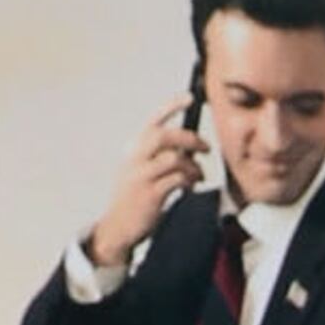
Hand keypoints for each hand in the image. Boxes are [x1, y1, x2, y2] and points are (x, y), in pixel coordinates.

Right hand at [89, 102, 202, 271]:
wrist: (118, 227)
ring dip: (193, 166)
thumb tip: (189, 150)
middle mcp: (135, 158)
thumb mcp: (141, 171)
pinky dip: (189, 181)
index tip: (190, 97)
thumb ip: (160, 157)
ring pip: (174, 158)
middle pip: (164, 135)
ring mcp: (141, 176)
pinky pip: (177, 180)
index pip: (153, 121)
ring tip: (198, 176)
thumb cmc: (134, 199)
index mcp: (133, 150)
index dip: (171, 106)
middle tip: (205, 148)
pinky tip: (190, 186)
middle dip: (189, 138)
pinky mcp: (151, 194)